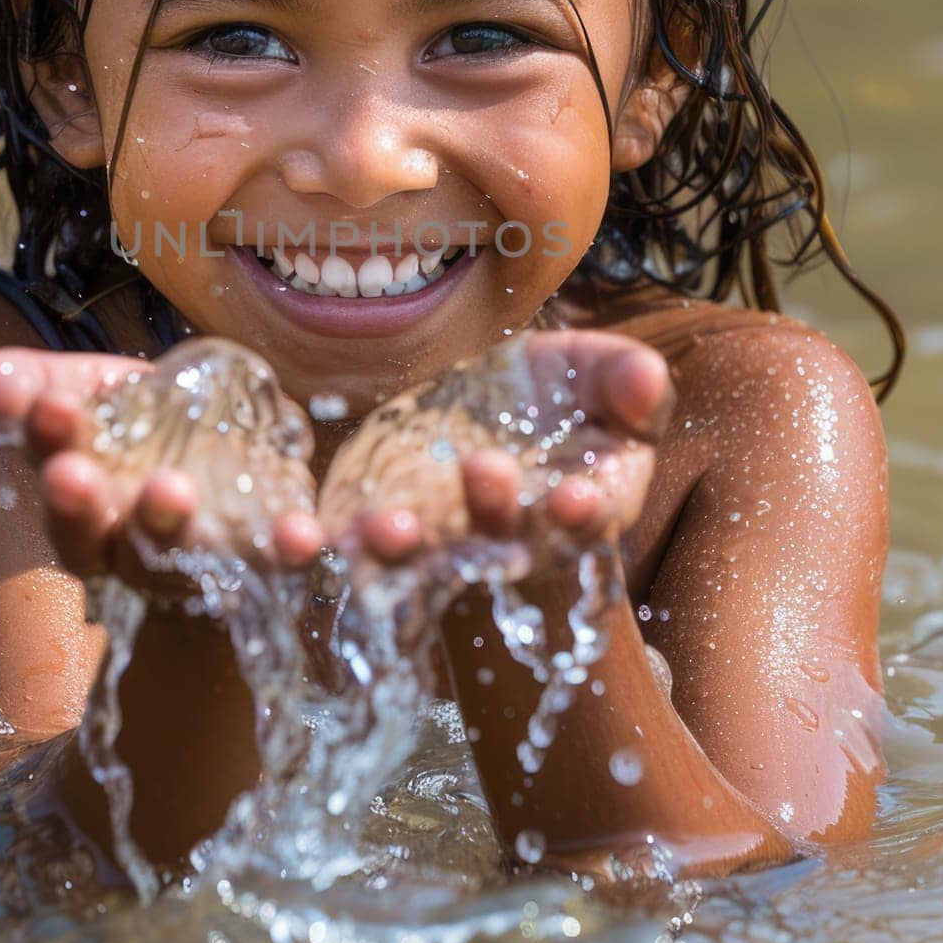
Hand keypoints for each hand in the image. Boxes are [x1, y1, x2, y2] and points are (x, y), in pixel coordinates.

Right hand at [0, 340, 323, 595]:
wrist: (228, 470)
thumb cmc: (145, 432)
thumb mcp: (92, 398)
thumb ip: (40, 388)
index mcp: (83, 512)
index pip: (55, 486)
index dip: (50, 451)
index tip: (48, 411)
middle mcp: (133, 550)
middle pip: (105, 538)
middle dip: (88, 507)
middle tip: (80, 476)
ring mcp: (200, 561)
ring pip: (181, 556)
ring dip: (173, 527)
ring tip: (173, 490)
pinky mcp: (266, 559)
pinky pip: (276, 564)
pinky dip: (287, 551)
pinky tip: (301, 535)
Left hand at [317, 331, 671, 581]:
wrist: (483, 420)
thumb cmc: (558, 401)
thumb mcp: (598, 379)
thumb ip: (627, 383)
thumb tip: (648, 380)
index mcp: (573, 508)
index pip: (585, 520)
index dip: (582, 513)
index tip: (578, 496)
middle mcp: (504, 541)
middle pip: (498, 546)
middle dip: (491, 517)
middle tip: (484, 471)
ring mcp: (433, 544)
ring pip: (417, 563)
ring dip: (401, 553)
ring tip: (388, 527)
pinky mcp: (368, 530)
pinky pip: (338, 551)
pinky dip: (315, 552)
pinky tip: (294, 538)